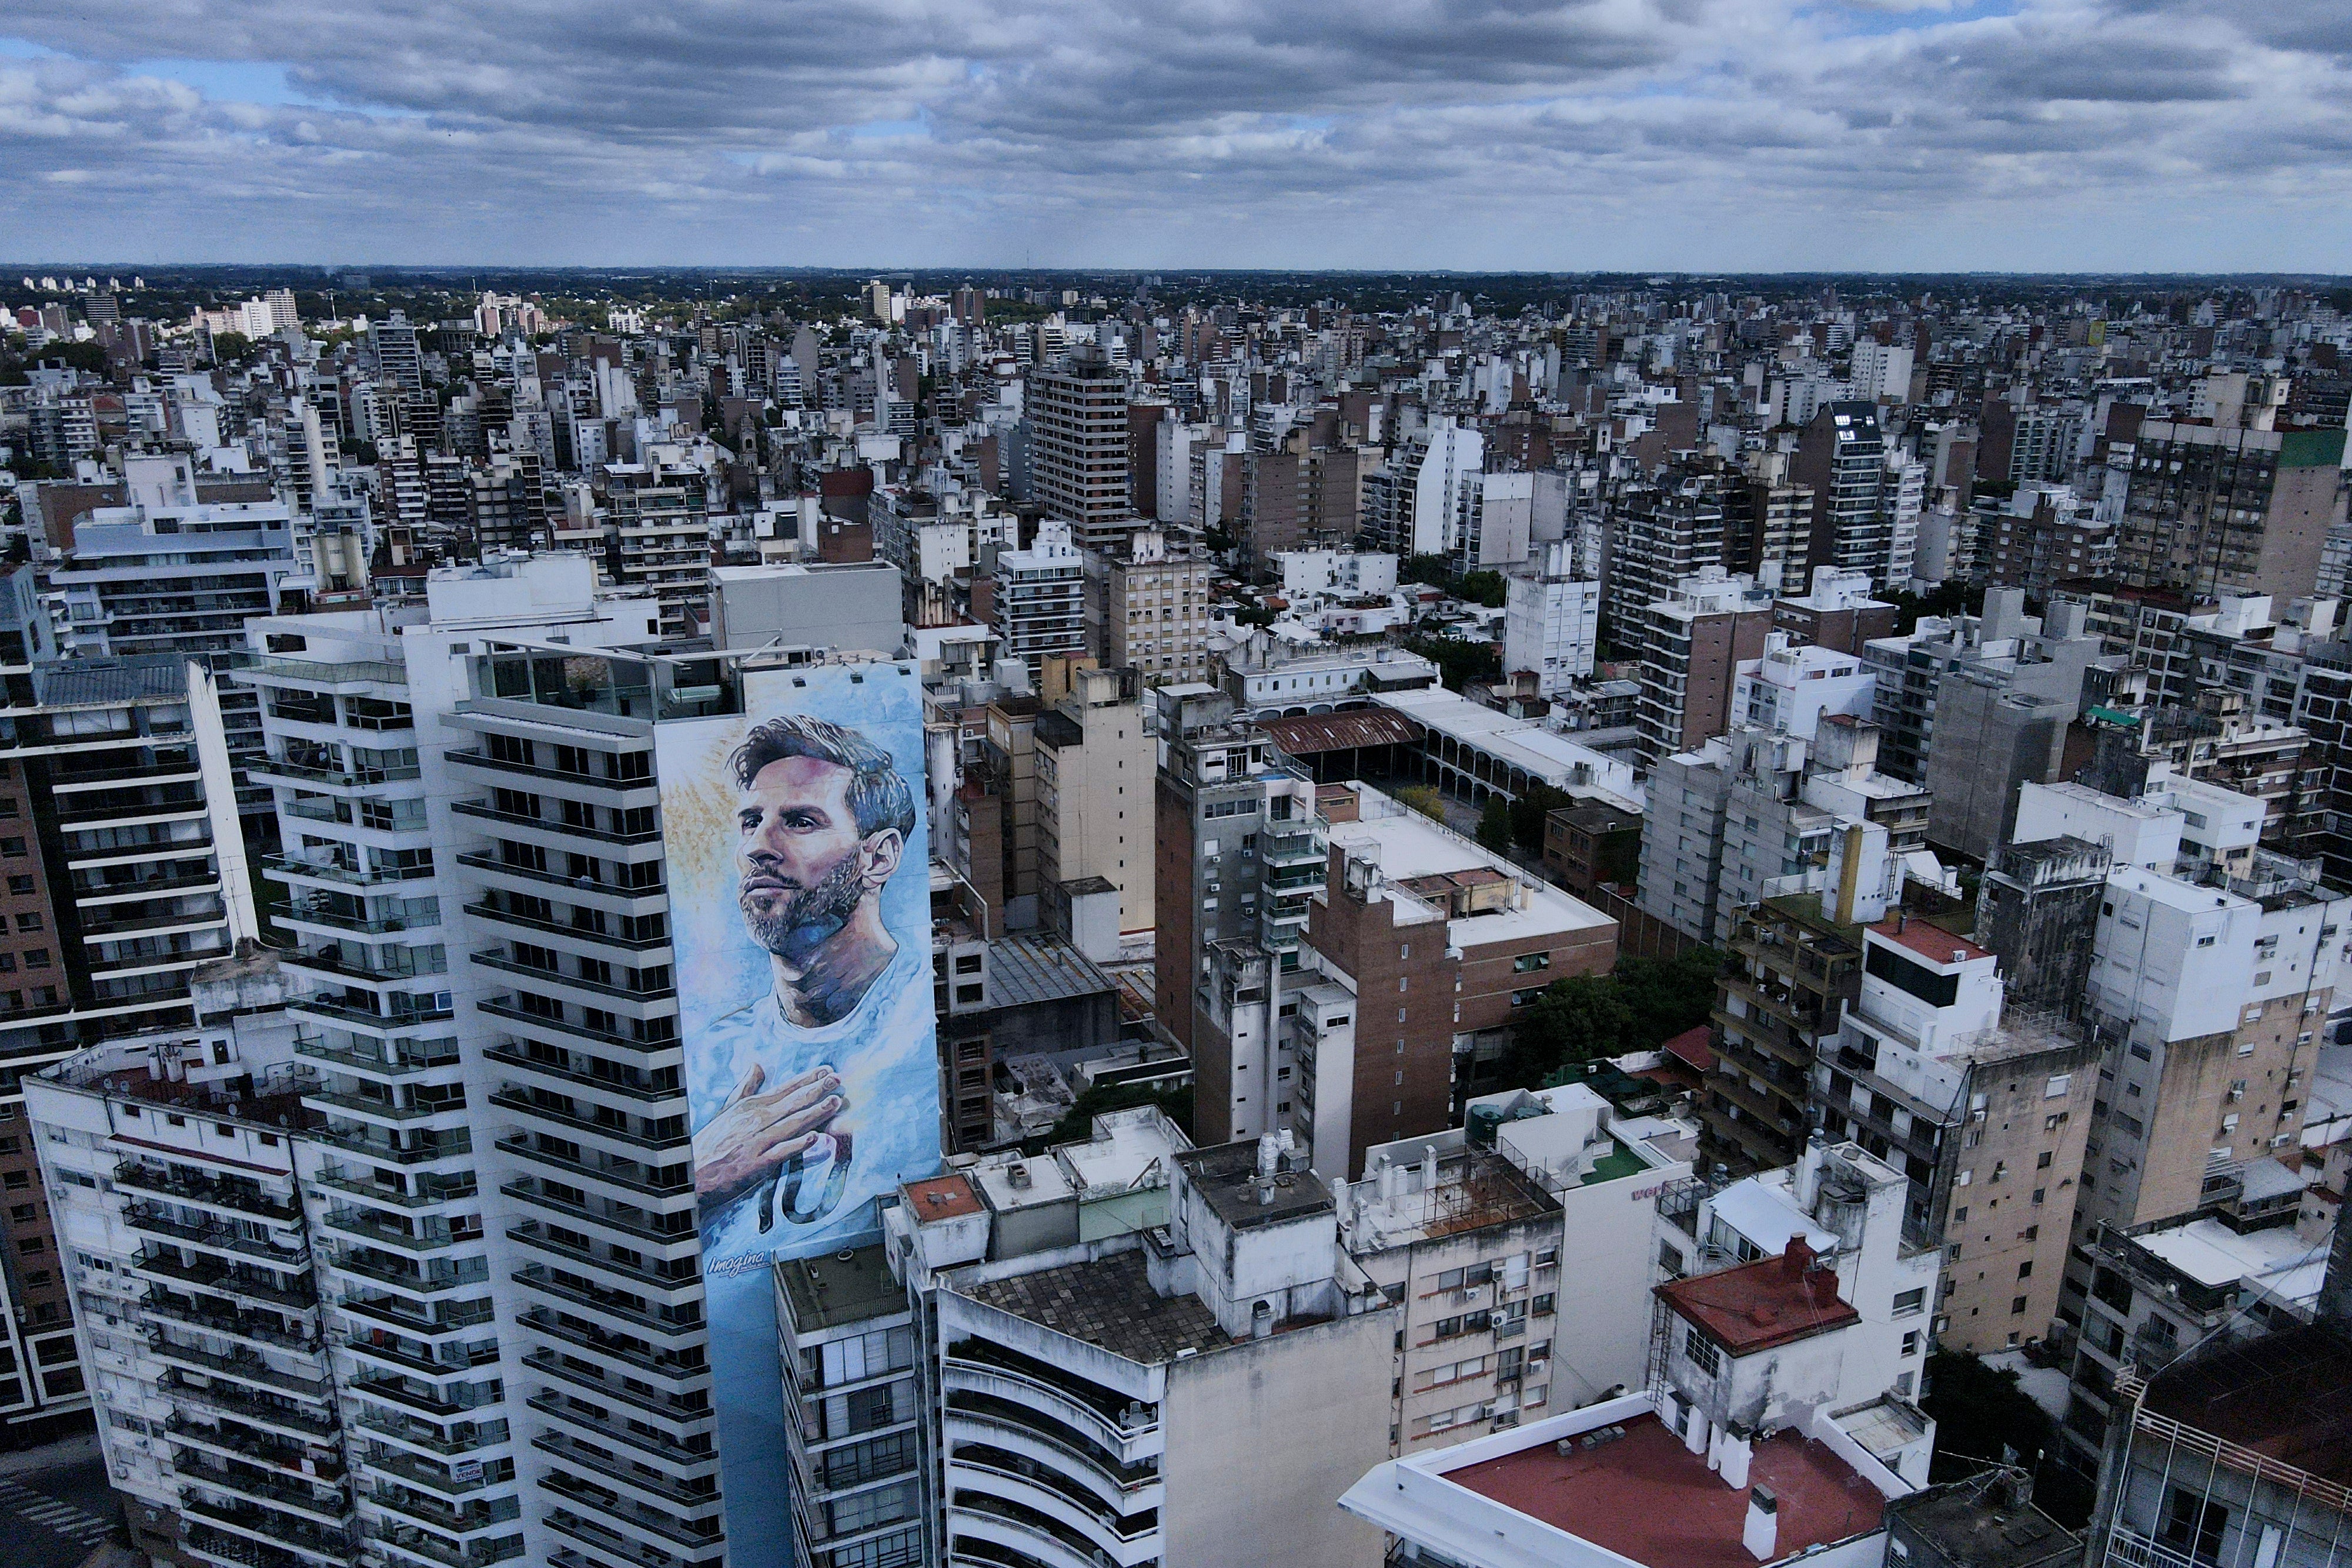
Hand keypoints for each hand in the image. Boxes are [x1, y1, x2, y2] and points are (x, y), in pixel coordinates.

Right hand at [693, 1062, 843, 1207]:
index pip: (784, 1088)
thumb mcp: (728, 1110)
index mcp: (750, 1106)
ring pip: (791, 1124)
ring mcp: (757, 1142)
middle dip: (817, 1090)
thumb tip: (758, 1064)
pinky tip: (815, 1138)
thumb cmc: (713, 1141)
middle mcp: (756, 1121)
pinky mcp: (756, 1164)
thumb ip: (746, 1087)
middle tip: (838, 1080)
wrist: (693, 1171)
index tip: (827, 1070)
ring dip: (815, 1112)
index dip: (807, 1078)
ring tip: (836, 1103)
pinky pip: (781, 1152)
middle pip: (792, 1102)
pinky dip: (798, 1145)